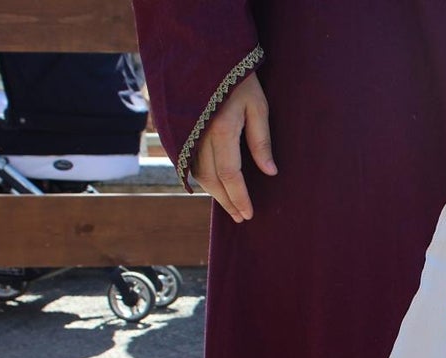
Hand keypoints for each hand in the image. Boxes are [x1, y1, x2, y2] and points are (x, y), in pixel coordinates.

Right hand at [190, 72, 276, 222]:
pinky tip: (213, 184)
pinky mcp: (175, 128)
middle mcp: (198, 133)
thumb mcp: (259, 106)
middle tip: (240, 216)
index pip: (230, 175)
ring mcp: (184, 130)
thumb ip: (261, 141)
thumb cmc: (239, 77)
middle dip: (226, 200)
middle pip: (210, 179)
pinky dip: (200, 176)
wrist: (204, 51)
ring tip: (229, 204)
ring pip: (196, 172)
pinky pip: (186, 160)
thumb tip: (270, 173)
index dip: (239, 197)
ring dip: (212, 191)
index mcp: (221, 129)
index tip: (248, 214)